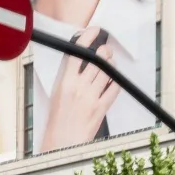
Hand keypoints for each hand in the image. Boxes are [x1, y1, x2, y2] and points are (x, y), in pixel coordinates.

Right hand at [41, 29, 119, 150]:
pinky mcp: (101, 108)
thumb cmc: (58, 122)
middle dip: (105, 51)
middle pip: (97, 60)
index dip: (86, 38)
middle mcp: (78, 87)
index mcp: (64, 82)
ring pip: (107, 71)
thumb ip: (69, 79)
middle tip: (106, 50)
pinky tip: (114, 81)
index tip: (94, 31)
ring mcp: (91, 97)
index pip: (77, 53)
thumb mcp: (58, 95)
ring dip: (112, 64)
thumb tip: (81, 65)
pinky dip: (116, 82)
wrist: (62, 143)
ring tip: (110, 63)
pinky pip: (114, 89)